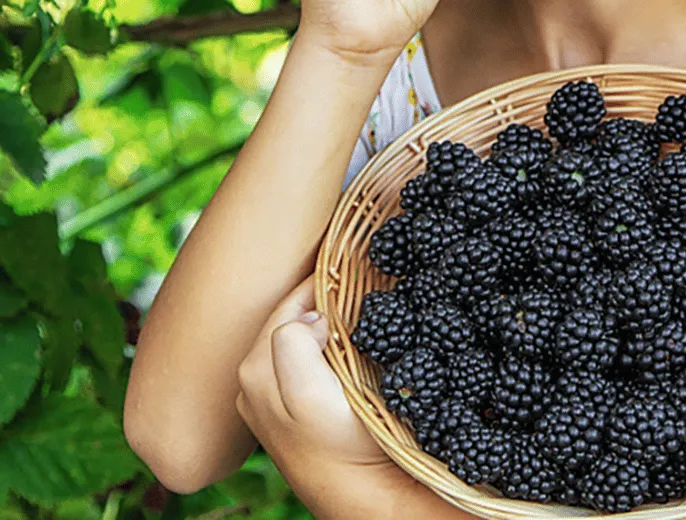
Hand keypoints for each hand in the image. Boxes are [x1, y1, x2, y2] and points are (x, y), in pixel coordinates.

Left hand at [235, 273, 391, 476]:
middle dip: (315, 298)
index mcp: (254, 371)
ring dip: (317, 319)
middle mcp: (251, 384)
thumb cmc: (342, 443)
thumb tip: (310, 319)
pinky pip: (298, 359)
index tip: (348, 265)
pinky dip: (318, 342)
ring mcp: (266, 400)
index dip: (318, 283)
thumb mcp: (311, 393)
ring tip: (348, 301)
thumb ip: (294, 345)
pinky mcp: (288, 413)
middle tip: (350, 278)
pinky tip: (340, 340)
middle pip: (285, 320)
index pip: (286, 306)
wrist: (361, 494)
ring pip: (291, 338)